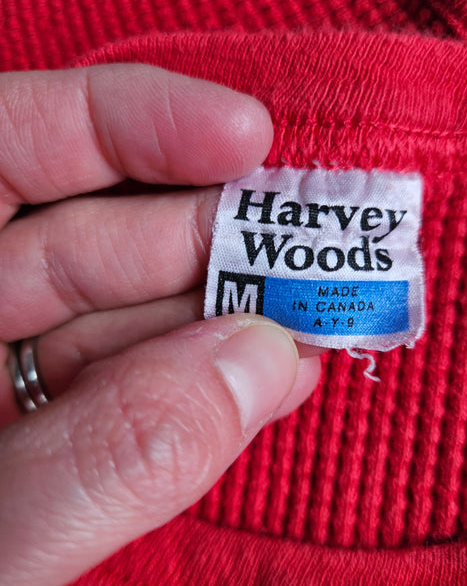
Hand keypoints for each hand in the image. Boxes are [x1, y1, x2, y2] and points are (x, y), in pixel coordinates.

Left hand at [0, 65, 320, 585]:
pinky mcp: (53, 450)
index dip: (121, 126)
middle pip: (80, 235)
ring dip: (227, 314)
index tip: (242, 134)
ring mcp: (0, 392)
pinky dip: (212, 385)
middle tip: (313, 239)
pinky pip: (138, 393)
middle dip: (206, 233)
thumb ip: (102, 459)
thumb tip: (258, 358)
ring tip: (315, 313)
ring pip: (123, 318)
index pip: (0, 153)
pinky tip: (278, 374)